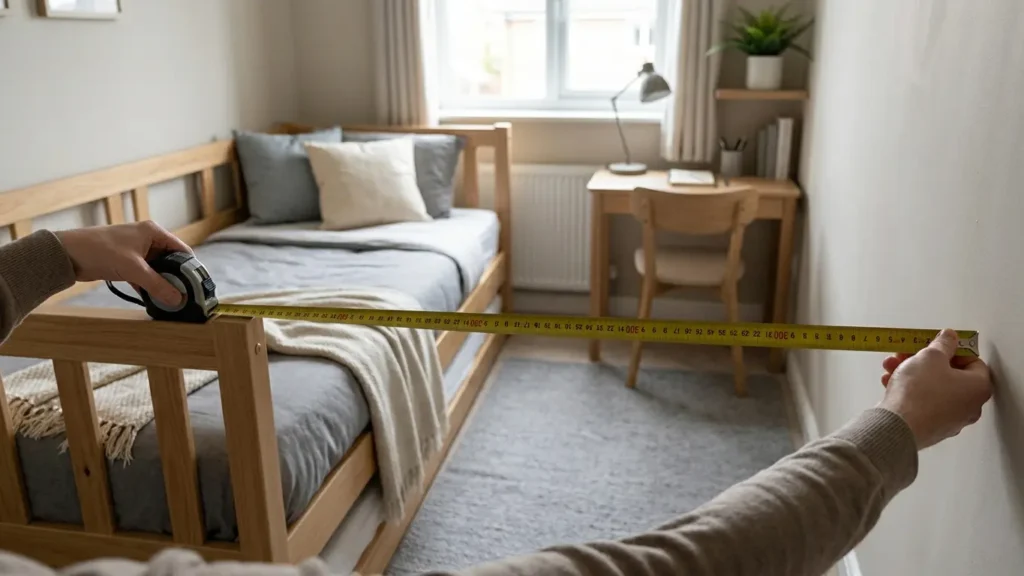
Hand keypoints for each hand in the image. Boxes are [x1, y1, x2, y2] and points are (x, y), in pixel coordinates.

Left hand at [56, 221, 192, 306]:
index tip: (196, 287)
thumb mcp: (133, 269)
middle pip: (172, 262)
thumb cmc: (100, 251)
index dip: (191, 269)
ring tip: (170, 301)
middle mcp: (148, 240)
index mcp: (153, 232)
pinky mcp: (126, 263)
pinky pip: (145, 276)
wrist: (67, 254)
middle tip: (183, 297)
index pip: (182, 251)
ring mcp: (137, 252)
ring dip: (162, 284)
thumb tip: (178, 299)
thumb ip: (157, 285)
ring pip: (158, 270)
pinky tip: (153, 300)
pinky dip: (149, 286)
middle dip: (177, 279)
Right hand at [878, 328, 992, 449]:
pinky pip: (922, 403)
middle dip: (924, 361)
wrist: (898, 425)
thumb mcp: (931, 356)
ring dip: (912, 373)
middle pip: (948, 375)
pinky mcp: (931, 428)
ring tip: (892, 366)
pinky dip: (909, 391)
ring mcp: (950, 420)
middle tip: (908, 353)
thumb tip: (949, 338)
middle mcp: (969, 406)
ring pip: (932, 388)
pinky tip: (891, 382)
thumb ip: (943, 344)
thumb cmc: (919, 393)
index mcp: (978, 388)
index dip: (952, 349)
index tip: (936, 344)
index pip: (972, 361)